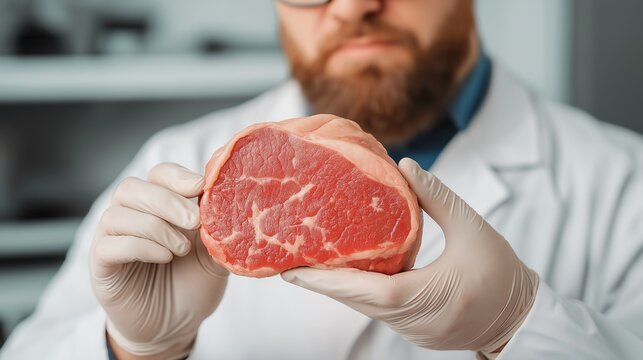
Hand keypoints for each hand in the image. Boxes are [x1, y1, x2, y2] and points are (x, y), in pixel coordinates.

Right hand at [90, 163, 228, 358]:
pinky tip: (164, 257)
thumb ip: (218, 228)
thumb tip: (230, 200)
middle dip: (167, 201)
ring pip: (118, 214)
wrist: (176, 325)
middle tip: (194, 222)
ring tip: (181, 249)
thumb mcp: (214, 253)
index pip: (159, 175)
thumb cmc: (193, 283)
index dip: (177, 176)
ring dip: (155, 227)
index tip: (201, 187)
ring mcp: (112, 239)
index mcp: (159, 206)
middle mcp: (131, 216)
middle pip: (132, 188)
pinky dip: (140, 247)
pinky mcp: (101, 266)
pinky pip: (109, 245)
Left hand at [282, 158, 537, 354]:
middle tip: (287, 262)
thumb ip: (437, 197)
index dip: (327, 281)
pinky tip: (346, 275)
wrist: (522, 317)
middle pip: (356, 302)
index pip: (366, 291)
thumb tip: (405, 165)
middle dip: (321, 283)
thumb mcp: (473, 228)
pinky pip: (378, 312)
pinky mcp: (416, 331)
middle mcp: (413, 321)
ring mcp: (413, 331)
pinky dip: (359, 294)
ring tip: (308, 265)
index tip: (292, 270)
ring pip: (365, 309)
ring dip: (338, 289)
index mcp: (426, 297)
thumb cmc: (502, 273)